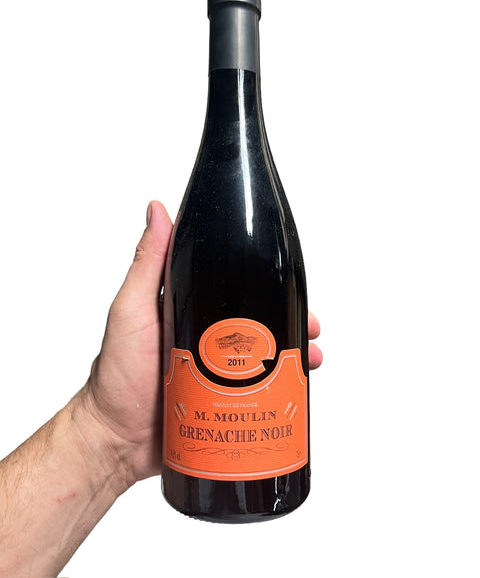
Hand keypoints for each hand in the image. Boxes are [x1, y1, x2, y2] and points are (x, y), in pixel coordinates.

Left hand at [81, 201, 322, 485]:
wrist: (117, 442)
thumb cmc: (118, 377)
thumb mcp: (131, 311)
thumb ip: (147, 263)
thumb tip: (157, 210)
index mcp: (189, 308)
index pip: (234, 285)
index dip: (265, 280)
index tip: (286, 278)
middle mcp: (207, 337)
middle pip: (259, 320)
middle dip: (291, 318)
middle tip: (310, 323)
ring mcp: (218, 371)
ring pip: (267, 356)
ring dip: (294, 353)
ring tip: (310, 358)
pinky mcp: (225, 402)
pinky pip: (260, 391)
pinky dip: (282, 387)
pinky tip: (295, 389)